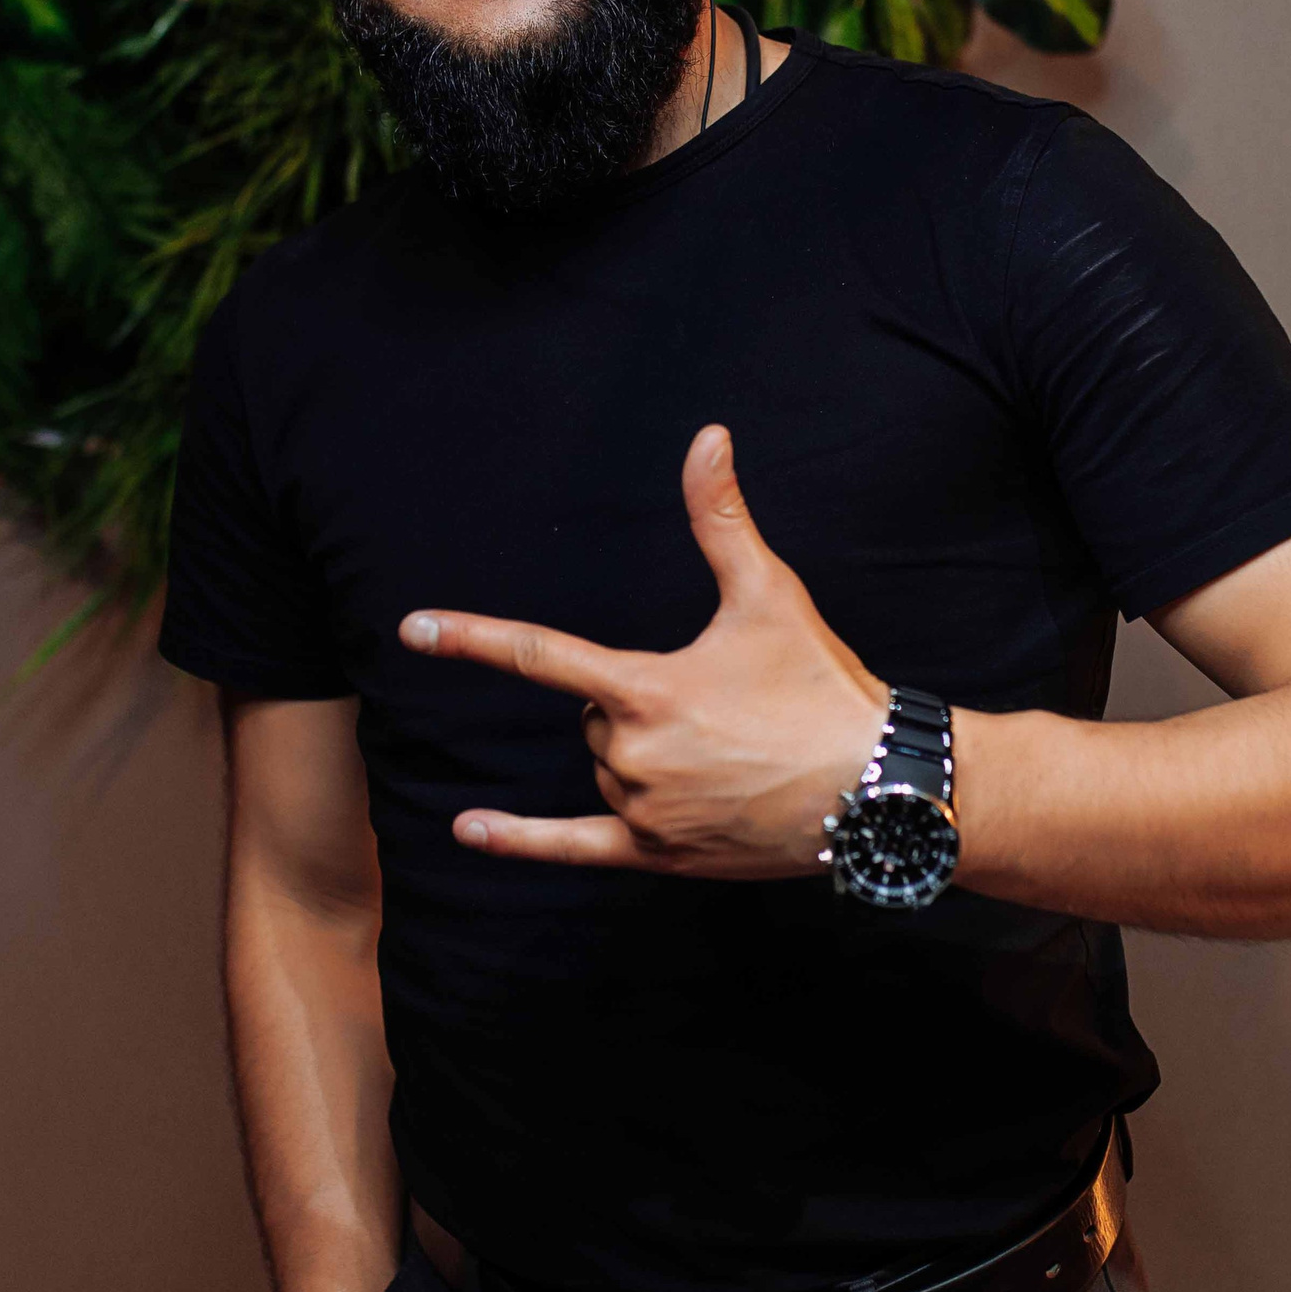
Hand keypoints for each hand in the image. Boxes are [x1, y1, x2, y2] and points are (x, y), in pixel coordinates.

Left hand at [399, 425, 887, 875]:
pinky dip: (520, 841)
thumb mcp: (768, 594)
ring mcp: (643, 809)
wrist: (877, 788)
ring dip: (643, 759)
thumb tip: (706, 436)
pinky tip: (467, 832)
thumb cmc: (822, 686)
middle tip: (722, 710)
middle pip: (593, 719)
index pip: (540, 656)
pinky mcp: (659, 854)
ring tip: (727, 756)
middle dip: (637, 708)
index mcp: (646, 689)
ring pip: (605, 772)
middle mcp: (631, 754)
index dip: (473, 639)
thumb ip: (721, 518)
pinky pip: (574, 848)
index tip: (413, 630)